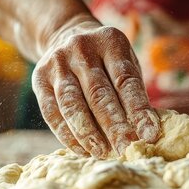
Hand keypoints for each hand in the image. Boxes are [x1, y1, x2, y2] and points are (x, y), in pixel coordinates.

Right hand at [32, 17, 159, 157]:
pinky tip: (82, 150)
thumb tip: (146, 133)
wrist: (66, 35)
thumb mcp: (124, 63)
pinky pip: (52, 112)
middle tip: (126, 149)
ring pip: (73, 104)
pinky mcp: (39, 79)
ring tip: (102, 153)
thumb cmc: (106, 60)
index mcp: (110, 41)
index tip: (149, 136)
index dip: (138, 110)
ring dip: (88, 133)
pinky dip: (67, 134)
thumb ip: (133, 92)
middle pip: (99, 94)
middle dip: (114, 126)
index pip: (126, 80)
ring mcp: (57, 62)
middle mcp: (81, 48)